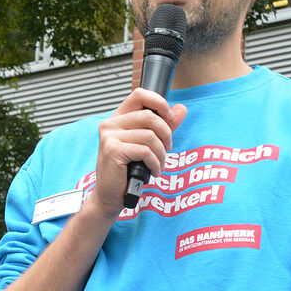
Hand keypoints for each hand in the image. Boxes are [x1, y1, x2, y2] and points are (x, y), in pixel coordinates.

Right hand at [87, 88, 186, 216]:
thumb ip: (164, 126)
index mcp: (118, 119)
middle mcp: (110, 124)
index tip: (170, 117)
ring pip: (150, 136)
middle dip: (165, 135)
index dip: (159, 102)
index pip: (139, 94)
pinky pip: (145, 151)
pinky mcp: (113, 150)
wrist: (111, 195)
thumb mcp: (148, 144)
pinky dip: (155, 163)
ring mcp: (109, 136)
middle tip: (166, 149)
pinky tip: (152, 172)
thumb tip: (181, 109)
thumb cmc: (126, 171)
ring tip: (157, 165)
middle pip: (149, 116)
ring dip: (161, 154)